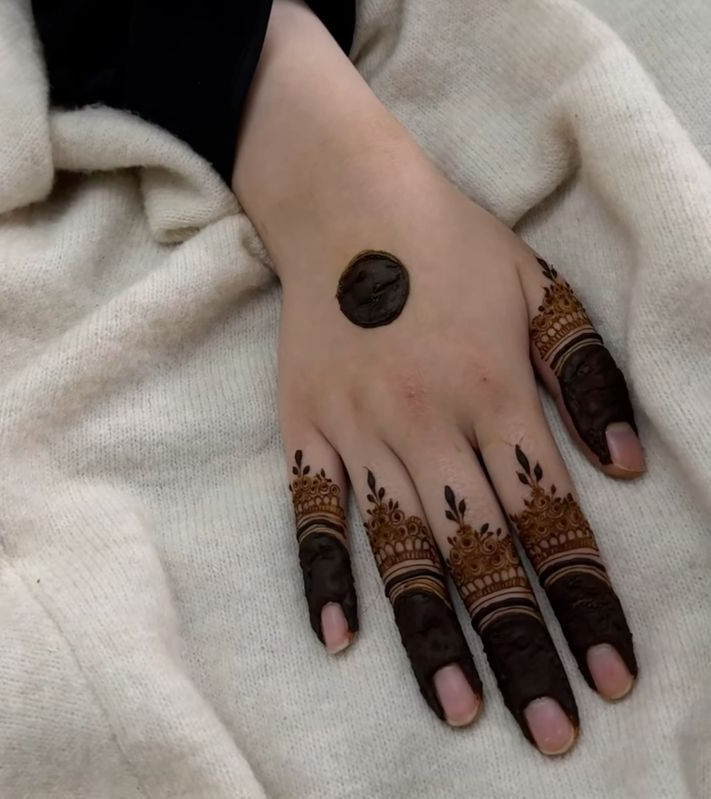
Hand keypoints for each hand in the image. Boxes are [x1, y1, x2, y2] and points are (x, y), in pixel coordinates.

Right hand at [233, 0, 642, 756]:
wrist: (348, 202)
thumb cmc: (451, 244)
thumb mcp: (539, 287)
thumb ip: (586, 374)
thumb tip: (629, 466)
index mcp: (494, 390)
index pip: (550, 518)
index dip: (584, 601)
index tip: (608, 676)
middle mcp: (428, 422)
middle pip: (482, 551)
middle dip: (521, 645)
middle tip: (551, 733)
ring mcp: (358, 428)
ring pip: (400, 548)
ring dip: (433, 633)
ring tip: (464, 711)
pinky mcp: (304, 427)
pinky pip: (310, 512)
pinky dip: (321, 574)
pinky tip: (338, 639)